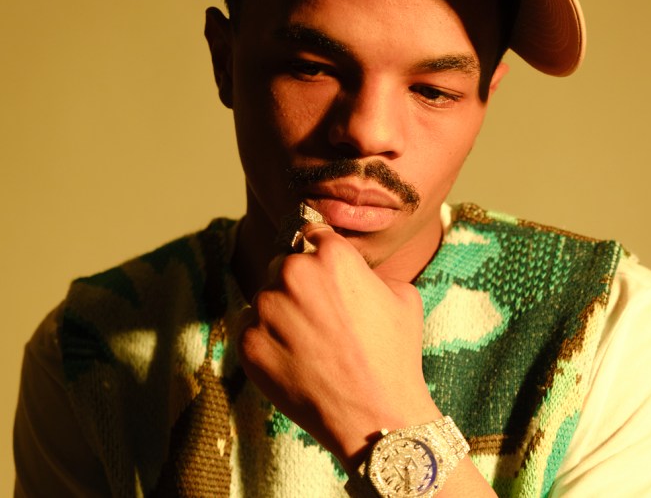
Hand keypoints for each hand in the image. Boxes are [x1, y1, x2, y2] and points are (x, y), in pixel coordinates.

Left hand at [234, 222, 440, 470]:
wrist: (376, 416)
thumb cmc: (395, 356)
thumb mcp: (402, 296)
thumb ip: (369, 272)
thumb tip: (352, 271)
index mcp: (331, 254)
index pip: (310, 235)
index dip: (318, 254)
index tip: (322, 273)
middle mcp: (294, 273)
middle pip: (284, 265)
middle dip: (298, 285)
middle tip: (320, 318)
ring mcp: (267, 308)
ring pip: (265, 298)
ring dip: (280, 314)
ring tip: (311, 345)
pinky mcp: (248, 342)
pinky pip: (250, 329)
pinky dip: (267, 342)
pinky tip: (295, 361)